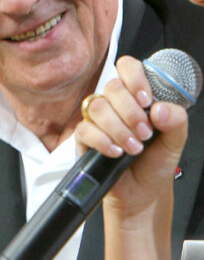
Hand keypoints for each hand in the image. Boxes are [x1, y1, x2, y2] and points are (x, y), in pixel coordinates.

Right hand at [75, 55, 187, 215]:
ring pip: (97, 107)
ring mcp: (97, 119)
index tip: (146, 100)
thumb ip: (176, 120)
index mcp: (136, 96)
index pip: (127, 67)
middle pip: (112, 87)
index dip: (134, 78)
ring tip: (134, 148)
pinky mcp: (84, 137)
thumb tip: (159, 109)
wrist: (143, 192)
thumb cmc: (156, 162)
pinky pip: (86, 129)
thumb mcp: (176, 140)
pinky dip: (104, 141)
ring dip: (119, 129)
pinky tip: (117, 152)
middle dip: (131, 112)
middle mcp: (114, 103)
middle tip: (145, 133)